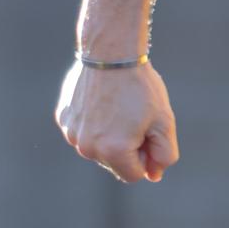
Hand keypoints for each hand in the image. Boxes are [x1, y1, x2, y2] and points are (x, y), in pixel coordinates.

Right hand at [56, 58, 178, 182]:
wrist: (111, 52)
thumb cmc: (140, 87)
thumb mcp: (164, 121)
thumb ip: (164, 154)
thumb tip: (153, 175)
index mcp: (114, 152)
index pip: (134, 175)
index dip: (146, 156)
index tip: (148, 132)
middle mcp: (88, 148)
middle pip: (114, 163)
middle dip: (127, 147)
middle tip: (135, 116)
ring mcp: (72, 133)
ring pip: (97, 147)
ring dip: (109, 135)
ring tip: (117, 106)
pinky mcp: (64, 118)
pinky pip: (82, 131)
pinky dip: (93, 122)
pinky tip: (102, 100)